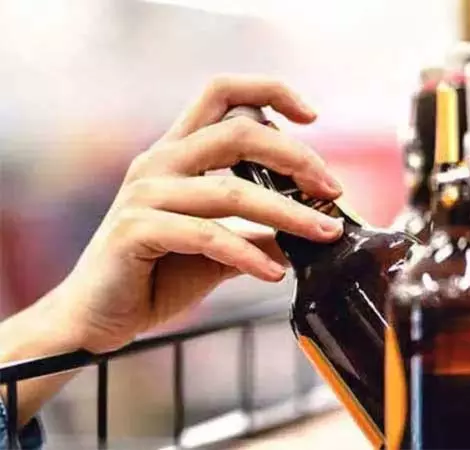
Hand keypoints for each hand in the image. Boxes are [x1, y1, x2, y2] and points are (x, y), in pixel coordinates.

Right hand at [45, 75, 344, 352]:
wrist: (97, 317)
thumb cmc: (156, 274)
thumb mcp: (219, 248)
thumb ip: (259, 233)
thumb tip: (312, 231)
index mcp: (177, 152)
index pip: (223, 94)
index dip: (270, 92)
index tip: (311, 117)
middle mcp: (160, 162)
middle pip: (238, 131)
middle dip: (295, 156)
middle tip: (331, 188)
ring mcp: (146, 194)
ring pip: (232, 190)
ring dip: (288, 214)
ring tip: (325, 233)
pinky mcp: (137, 230)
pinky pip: (208, 236)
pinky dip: (248, 255)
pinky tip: (275, 274)